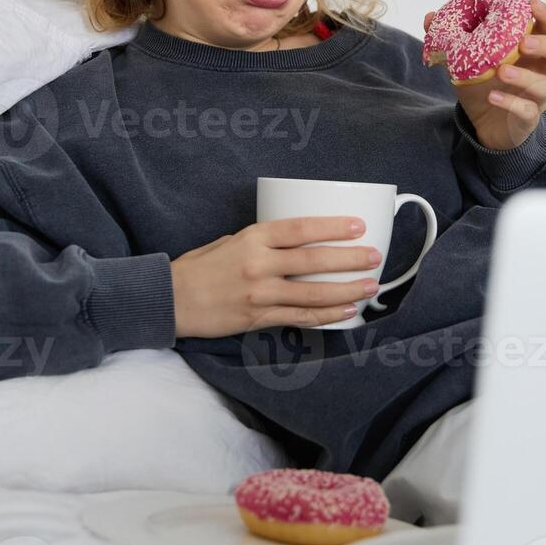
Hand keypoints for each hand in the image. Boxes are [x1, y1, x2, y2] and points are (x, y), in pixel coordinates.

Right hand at [169, 216, 383, 337]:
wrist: (170, 299)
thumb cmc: (199, 267)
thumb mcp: (229, 241)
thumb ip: (262, 242)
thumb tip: (296, 243)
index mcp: (252, 238)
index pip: (300, 229)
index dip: (333, 227)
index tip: (358, 225)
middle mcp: (258, 264)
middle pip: (313, 261)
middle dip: (349, 259)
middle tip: (375, 257)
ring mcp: (259, 294)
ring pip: (312, 294)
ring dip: (346, 291)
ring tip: (369, 287)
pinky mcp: (257, 318)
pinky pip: (299, 318)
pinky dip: (326, 316)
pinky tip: (345, 312)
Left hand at [424, 0, 545, 150]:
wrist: (482, 125)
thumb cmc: (483, 85)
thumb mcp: (466, 60)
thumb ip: (452, 39)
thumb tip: (430, 17)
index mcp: (529, 51)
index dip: (545, 15)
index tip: (531, 3)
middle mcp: (539, 71)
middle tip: (523, 42)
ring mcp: (536, 97)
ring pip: (545, 85)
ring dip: (524, 76)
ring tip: (501, 71)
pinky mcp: (527, 119)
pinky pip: (528, 112)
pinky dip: (510, 103)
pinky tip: (493, 96)